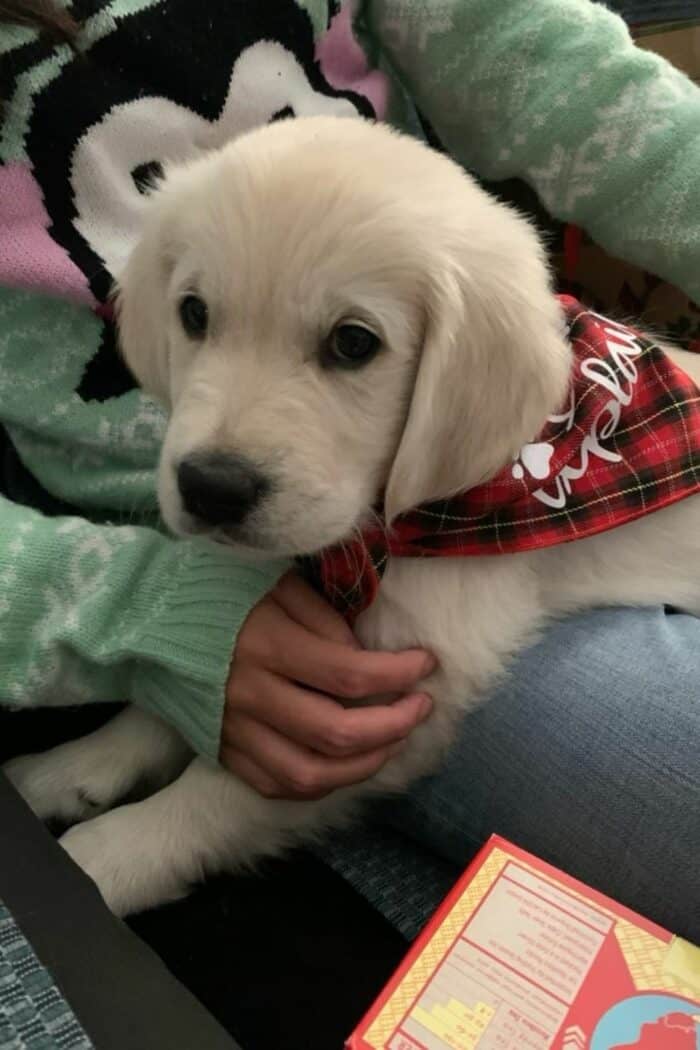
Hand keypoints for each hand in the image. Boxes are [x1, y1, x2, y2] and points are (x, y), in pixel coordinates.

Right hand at [221, 572, 434, 799]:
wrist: (143, 621)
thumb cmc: (217, 591)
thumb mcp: (273, 581)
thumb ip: (322, 616)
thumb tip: (363, 657)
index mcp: (269, 646)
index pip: (351, 674)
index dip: (399, 673)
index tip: (426, 663)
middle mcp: (253, 697)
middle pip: (338, 734)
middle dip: (394, 726)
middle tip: (420, 707)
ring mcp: (235, 732)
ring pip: (311, 775)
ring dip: (365, 765)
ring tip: (393, 741)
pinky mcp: (222, 752)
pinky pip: (276, 785)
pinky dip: (319, 784)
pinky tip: (345, 765)